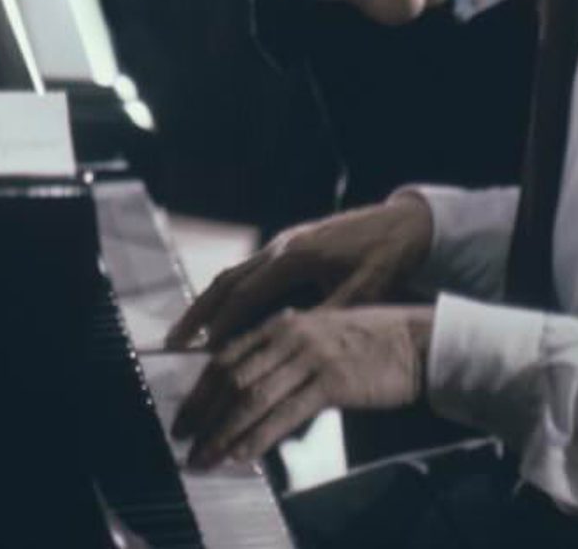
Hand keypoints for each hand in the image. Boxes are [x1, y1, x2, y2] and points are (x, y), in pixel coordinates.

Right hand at [166, 195, 432, 351]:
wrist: (403, 224)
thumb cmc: (387, 258)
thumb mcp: (363, 292)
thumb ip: (329, 317)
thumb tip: (301, 349)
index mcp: (295, 257)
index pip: (245, 296)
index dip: (221, 326)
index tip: (200, 353)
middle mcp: (282, 246)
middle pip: (228, 280)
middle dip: (199, 312)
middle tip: (174, 342)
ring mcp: (285, 243)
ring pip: (236, 274)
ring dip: (210, 302)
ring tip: (189, 333)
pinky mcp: (292, 246)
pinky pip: (251, 271)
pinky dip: (231, 294)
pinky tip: (225, 317)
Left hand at [172, 304, 433, 469]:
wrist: (413, 341)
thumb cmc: (367, 342)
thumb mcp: (318, 336)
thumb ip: (284, 354)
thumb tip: (249, 389)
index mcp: (283, 322)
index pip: (227, 356)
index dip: (200, 389)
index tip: (184, 418)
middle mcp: (290, 334)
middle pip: (231, 377)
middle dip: (202, 414)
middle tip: (183, 443)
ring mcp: (309, 356)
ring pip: (251, 398)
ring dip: (222, 433)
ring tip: (204, 459)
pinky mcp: (330, 381)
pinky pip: (283, 414)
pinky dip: (257, 437)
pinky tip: (242, 455)